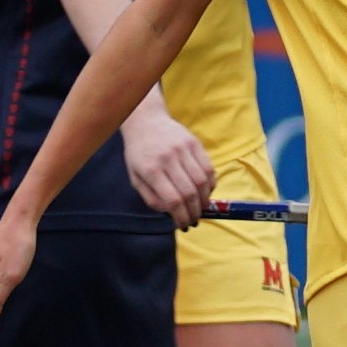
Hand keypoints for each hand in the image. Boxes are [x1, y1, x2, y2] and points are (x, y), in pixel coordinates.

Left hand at [122, 104, 216, 218]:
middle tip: (194, 220)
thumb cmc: (139, 154)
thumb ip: (150, 197)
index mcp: (150, 170)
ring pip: (202, 181)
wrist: (146, 121)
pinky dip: (211, 184)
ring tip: (201, 207)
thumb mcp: (135, 177)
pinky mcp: (194, 143)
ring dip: (204, 199)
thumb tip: (170, 213)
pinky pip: (209, 168)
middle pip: (189, 192)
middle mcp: (168, 159)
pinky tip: (206, 191)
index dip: (181, 216)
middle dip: (194, 212)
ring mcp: (183, 149)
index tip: (183, 225)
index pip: (172, 199)